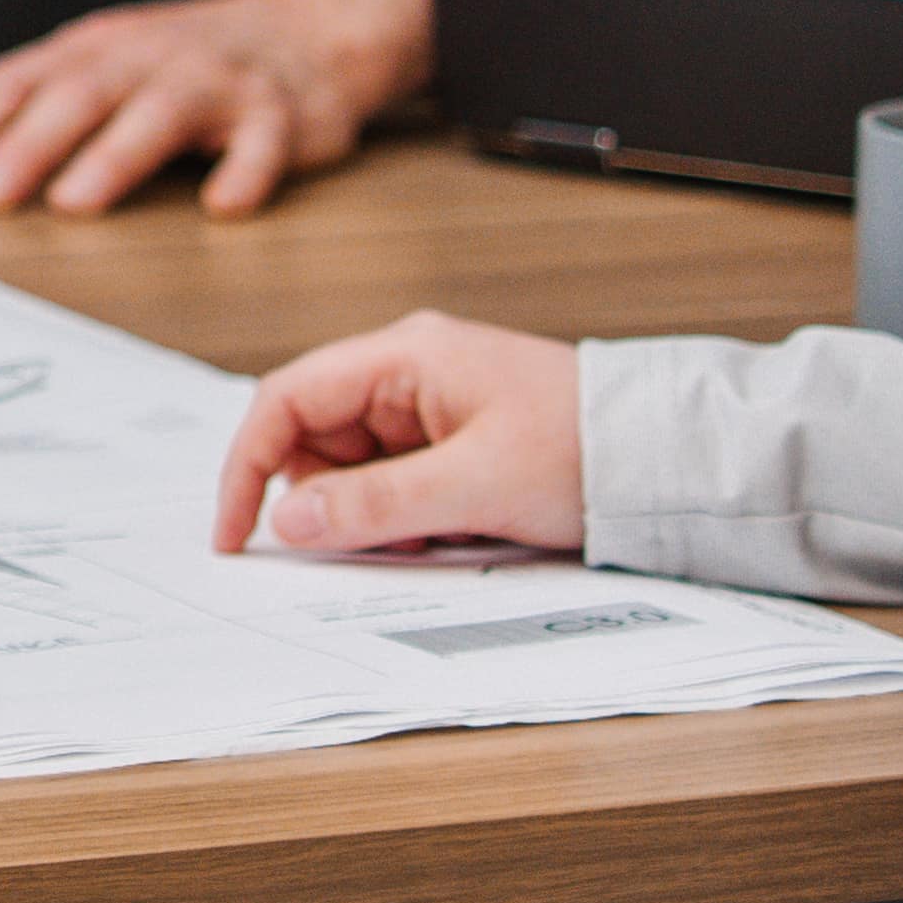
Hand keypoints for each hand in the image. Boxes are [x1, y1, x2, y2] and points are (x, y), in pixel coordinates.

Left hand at [0, 0, 384, 219]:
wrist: (306, 28)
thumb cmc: (182, 61)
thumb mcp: (92, 67)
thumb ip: (17, 105)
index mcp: (93, 50)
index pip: (19, 81)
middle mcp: (148, 58)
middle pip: (78, 97)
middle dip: (26, 146)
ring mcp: (215, 82)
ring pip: (160, 113)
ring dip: (114, 156)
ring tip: (72, 201)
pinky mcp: (279, 114)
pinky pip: (263, 144)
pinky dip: (244, 172)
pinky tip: (221, 206)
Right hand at [210, 316, 586, 558]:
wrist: (666, 458)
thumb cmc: (585, 449)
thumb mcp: (473, 486)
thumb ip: (374, 505)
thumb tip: (289, 520)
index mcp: (405, 356)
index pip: (288, 399)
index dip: (249, 465)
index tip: (236, 531)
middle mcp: (409, 371)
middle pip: (317, 438)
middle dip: (329, 502)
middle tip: (366, 546)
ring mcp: (430, 404)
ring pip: (355, 468)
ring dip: (374, 515)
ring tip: (435, 534)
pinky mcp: (452, 438)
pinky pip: (396, 482)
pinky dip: (407, 517)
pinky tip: (453, 530)